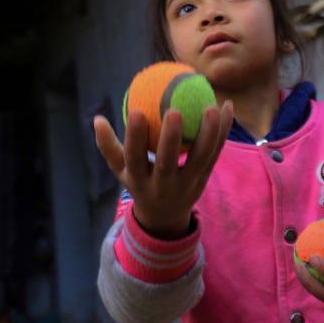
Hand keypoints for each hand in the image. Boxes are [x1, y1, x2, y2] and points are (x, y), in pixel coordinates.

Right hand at [93, 101, 233, 238]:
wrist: (165, 215)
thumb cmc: (139, 181)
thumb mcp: (120, 169)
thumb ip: (108, 145)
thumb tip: (96, 119)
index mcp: (139, 180)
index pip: (134, 158)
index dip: (135, 137)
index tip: (136, 111)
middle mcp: (163, 185)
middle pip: (167, 162)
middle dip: (171, 138)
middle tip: (174, 110)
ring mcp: (187, 184)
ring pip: (199, 159)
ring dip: (208, 133)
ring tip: (211, 107)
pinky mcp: (205, 179)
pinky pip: (215, 153)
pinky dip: (222, 131)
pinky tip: (227, 107)